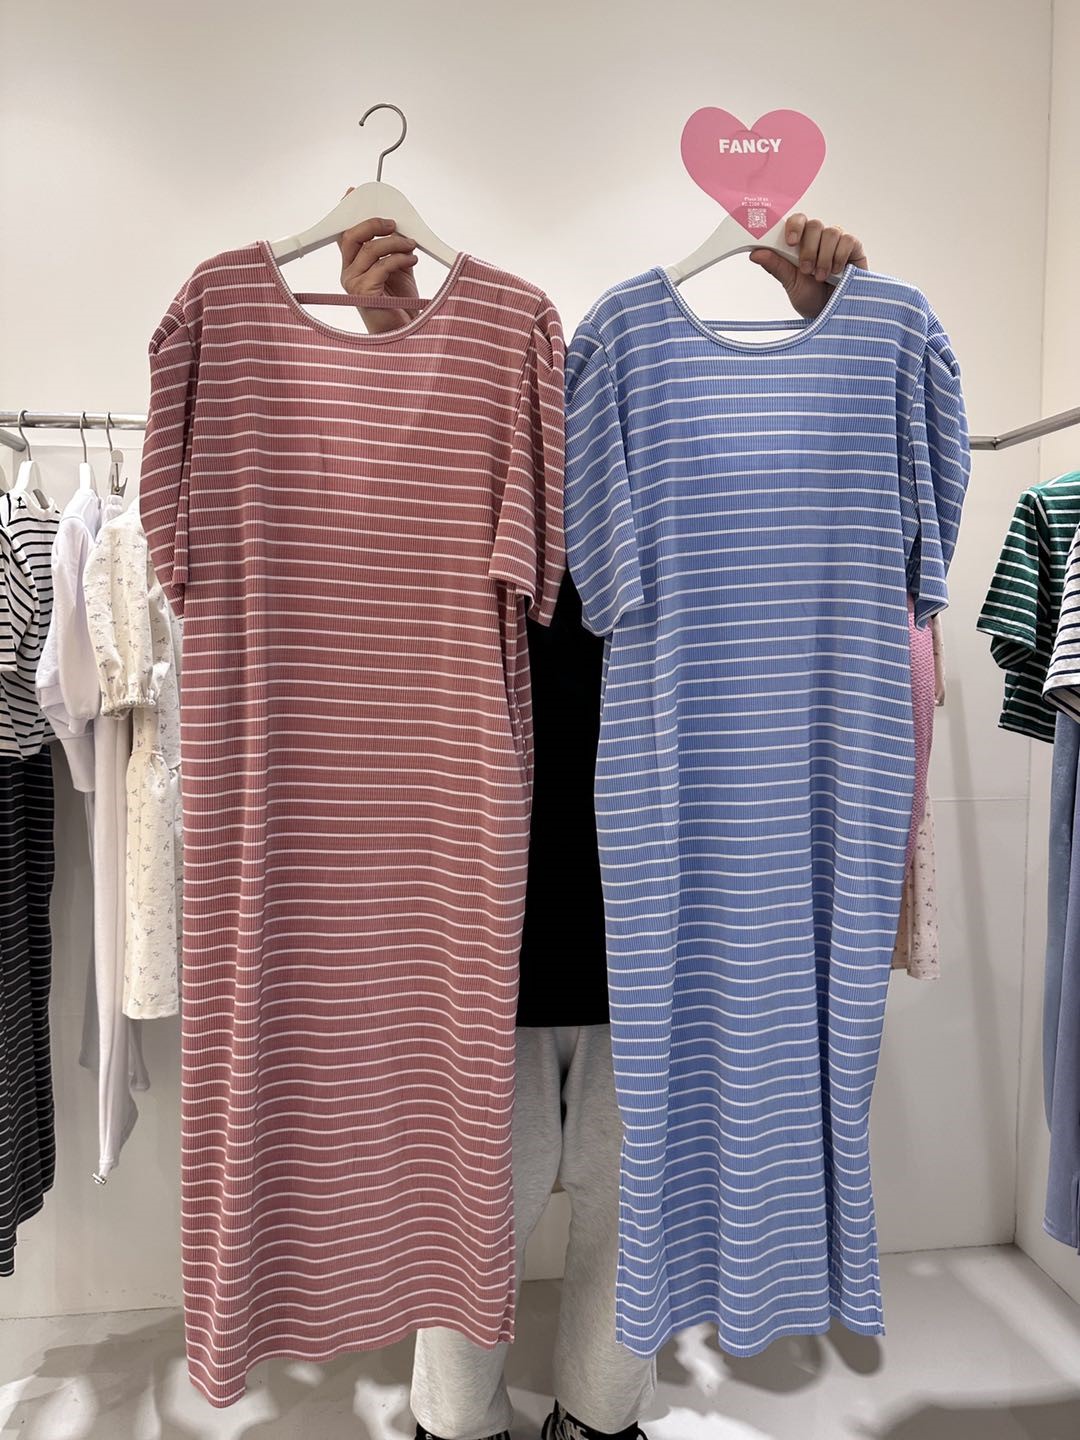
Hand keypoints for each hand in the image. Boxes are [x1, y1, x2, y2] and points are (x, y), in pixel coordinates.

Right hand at [337, 206, 419, 333]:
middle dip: (374, 223)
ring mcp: (353, 284)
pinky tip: (412, 260)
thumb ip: (392, 247)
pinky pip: (382, 266)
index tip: (353, 195)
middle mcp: (348, 273)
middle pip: (352, 237)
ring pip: (371, 249)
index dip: (348, 213)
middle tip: (393, 223)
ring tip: (411, 246)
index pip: (346, 235)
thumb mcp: (397, 267)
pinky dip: (400, 259)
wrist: (405, 330)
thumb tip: (395, 225)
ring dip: (395, 243)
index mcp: (352, 266)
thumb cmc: (400, 302)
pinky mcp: (363, 293)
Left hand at [749, 214, 867, 319]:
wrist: (832, 314)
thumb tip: (755, 253)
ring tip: (821, 277)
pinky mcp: (854, 248)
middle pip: (814, 225)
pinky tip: (837, 272)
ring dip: (824, 257)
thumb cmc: (811, 298)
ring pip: (831, 232)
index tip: (790, 242)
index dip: (794, 226)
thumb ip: (776, 266)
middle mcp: (820, 238)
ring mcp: (837, 241)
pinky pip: (847, 240)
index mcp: (802, 242)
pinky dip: (839, 257)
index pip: (798, 220)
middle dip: (809, 249)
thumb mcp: (790, 283)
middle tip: (807, 270)